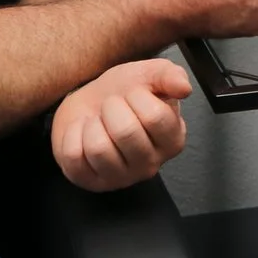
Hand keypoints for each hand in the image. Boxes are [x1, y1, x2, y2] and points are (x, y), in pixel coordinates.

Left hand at [53, 58, 191, 190]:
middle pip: (126, 132)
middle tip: (112, 106)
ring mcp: (119, 178)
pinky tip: (83, 133)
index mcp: (172, 141)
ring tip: (98, 122)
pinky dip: (73, 135)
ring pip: (98, 148)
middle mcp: (150, 166)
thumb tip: (184, 89)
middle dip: (112, 108)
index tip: (133, 94)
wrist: (89, 103)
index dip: (138, 97)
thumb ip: (171, 76)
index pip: (156, 117)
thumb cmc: (123, 92)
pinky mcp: (89, 182)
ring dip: (92, 124)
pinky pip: (74, 156)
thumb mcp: (150, 75)